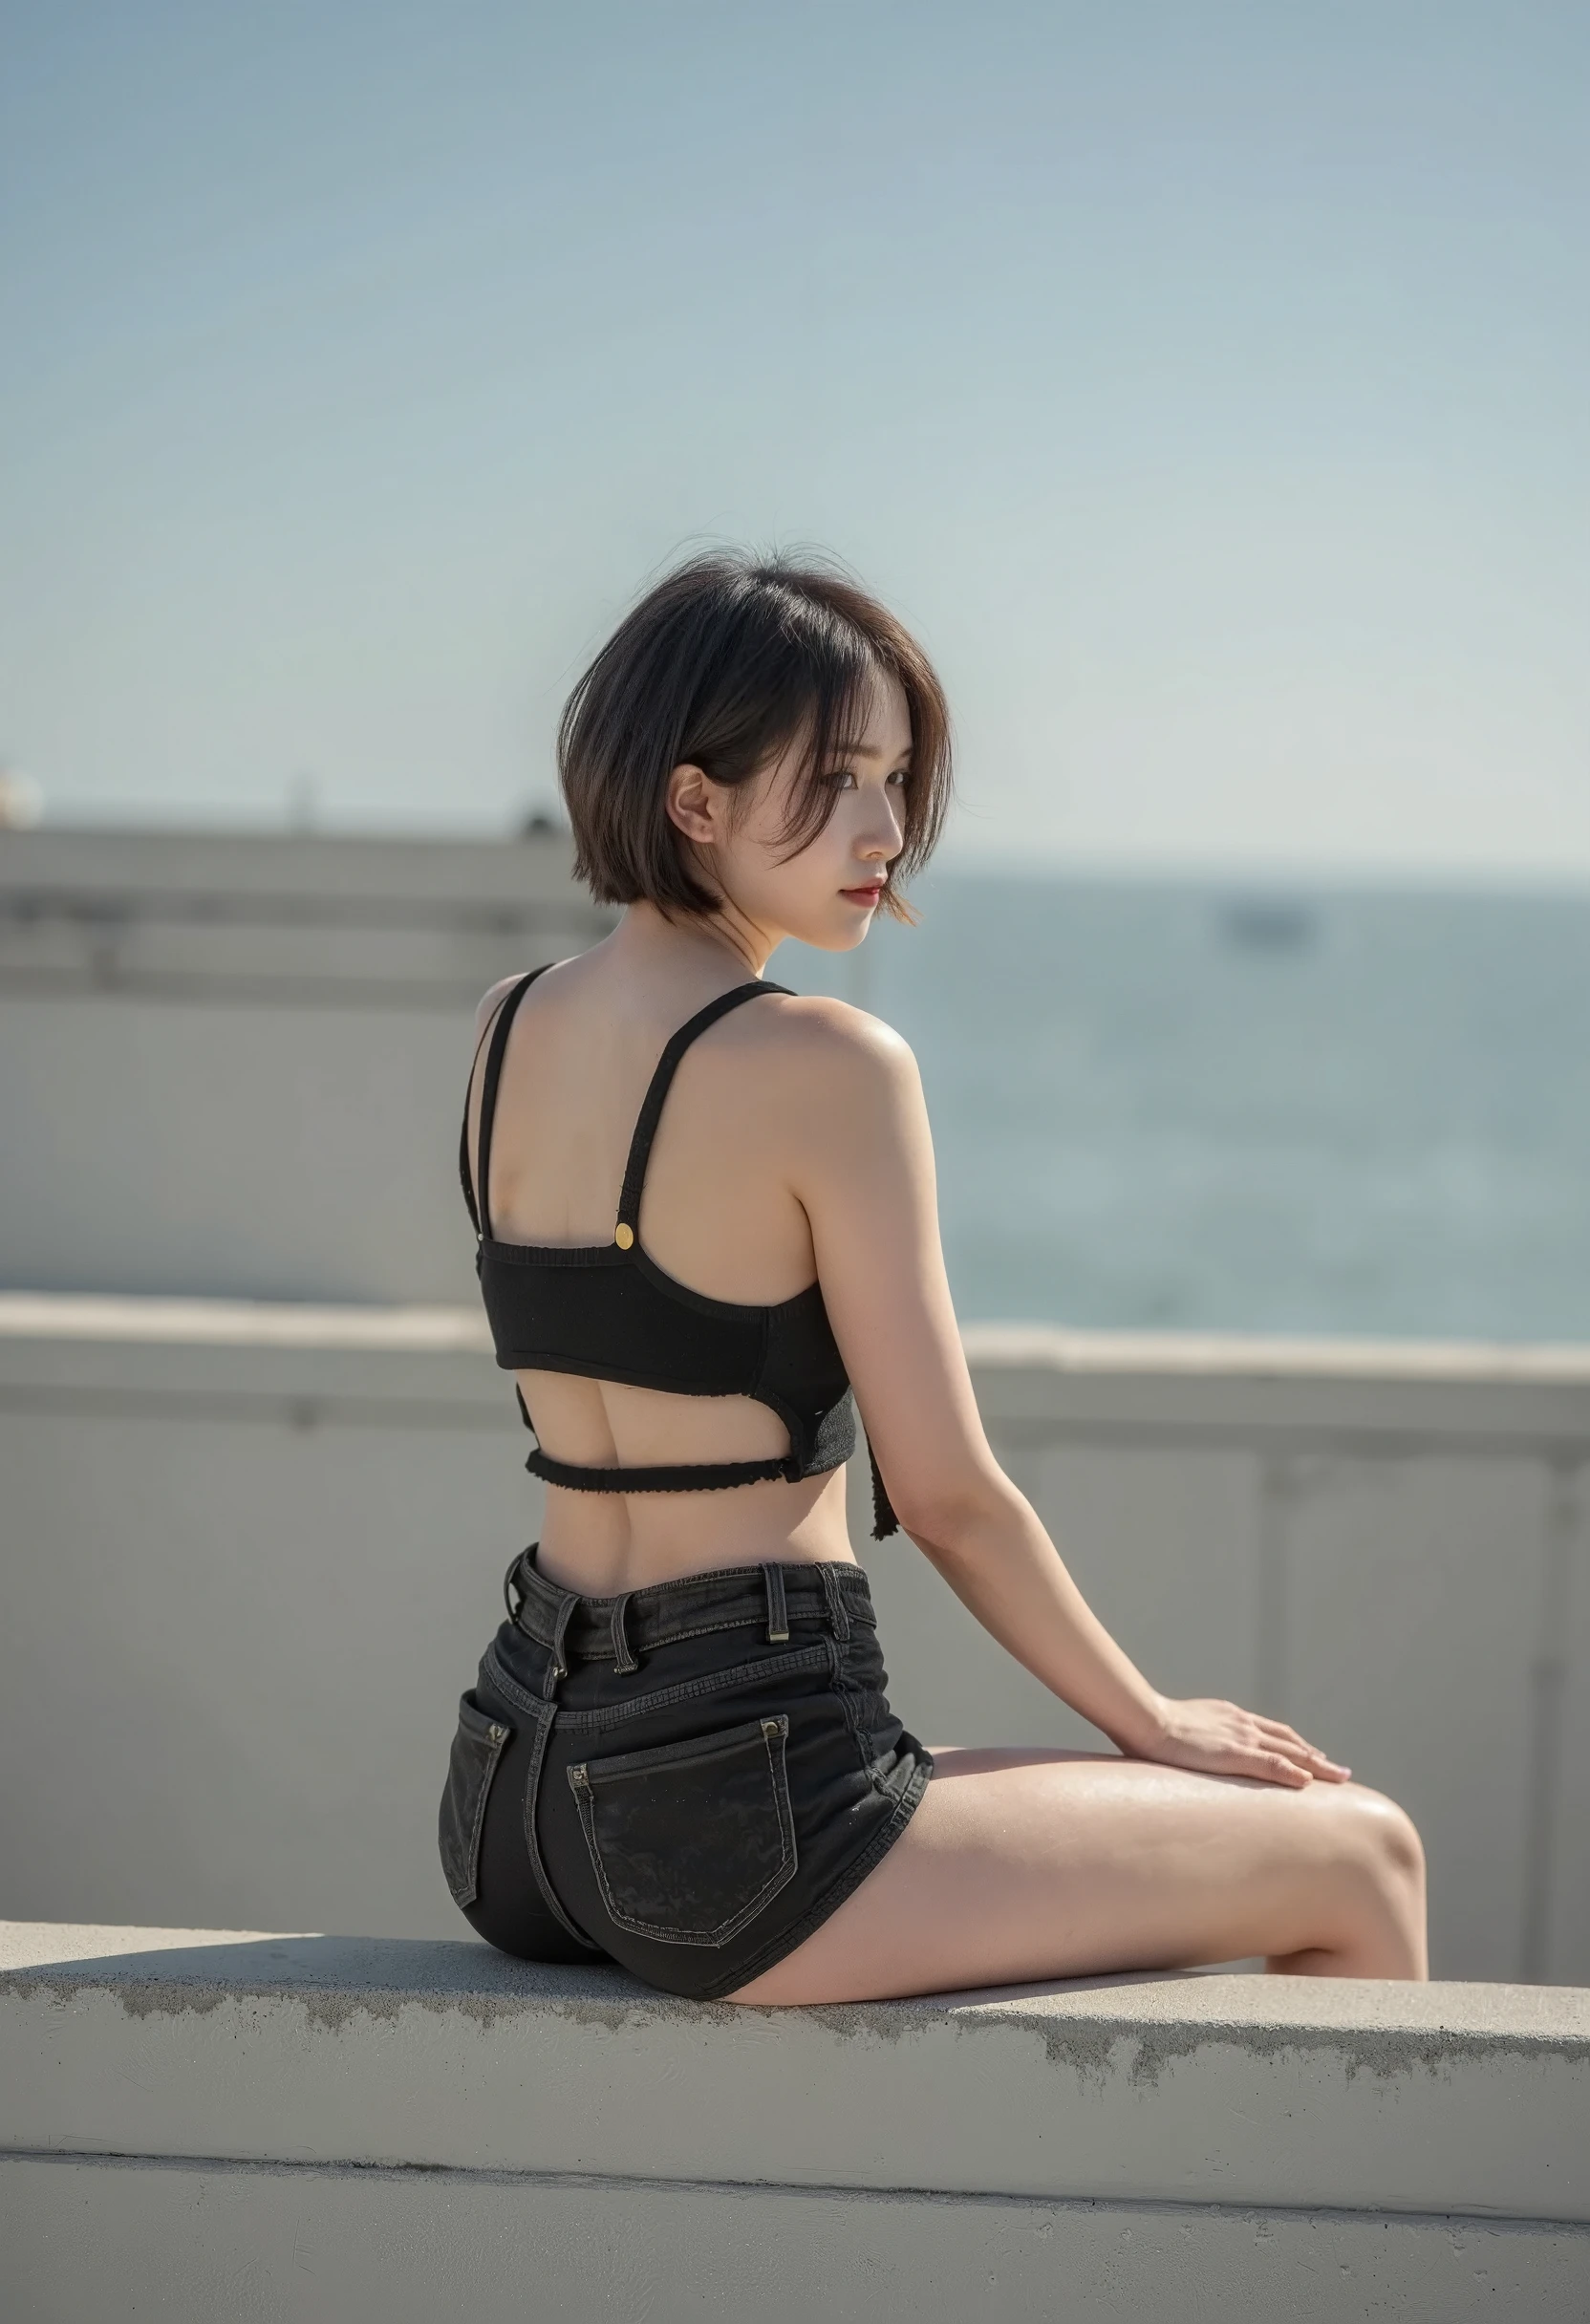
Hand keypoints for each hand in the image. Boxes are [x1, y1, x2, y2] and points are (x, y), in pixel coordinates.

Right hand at [1131, 1696, 1350, 1787]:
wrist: (1145, 1720)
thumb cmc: (1153, 1726)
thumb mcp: (1183, 1727)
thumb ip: (1197, 1737)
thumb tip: (1191, 1750)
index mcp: (1231, 1717)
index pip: (1274, 1731)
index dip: (1296, 1744)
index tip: (1314, 1755)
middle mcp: (1243, 1724)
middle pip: (1290, 1741)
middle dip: (1316, 1756)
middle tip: (1339, 1771)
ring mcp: (1241, 1738)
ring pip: (1290, 1751)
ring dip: (1317, 1764)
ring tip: (1339, 1776)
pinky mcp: (1235, 1754)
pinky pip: (1272, 1764)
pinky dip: (1293, 1772)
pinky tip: (1309, 1782)